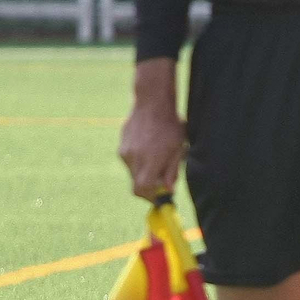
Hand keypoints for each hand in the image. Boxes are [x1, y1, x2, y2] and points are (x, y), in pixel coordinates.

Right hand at [118, 58, 185, 199]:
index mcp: (150, 160)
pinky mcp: (121, 146)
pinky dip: (139, 162)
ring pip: (133, 173)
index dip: (151, 197)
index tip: (160, 197)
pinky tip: (149, 147)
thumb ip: (172, 170)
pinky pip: (129, 161)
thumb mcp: (178, 148)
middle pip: (136, 185)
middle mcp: (134, 158)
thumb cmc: (171, 125)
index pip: (143, 189)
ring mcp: (125, 152)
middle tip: (160, 184)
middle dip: (148, 188)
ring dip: (144, 173)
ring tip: (157, 156)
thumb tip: (167, 189)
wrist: (152, 102)